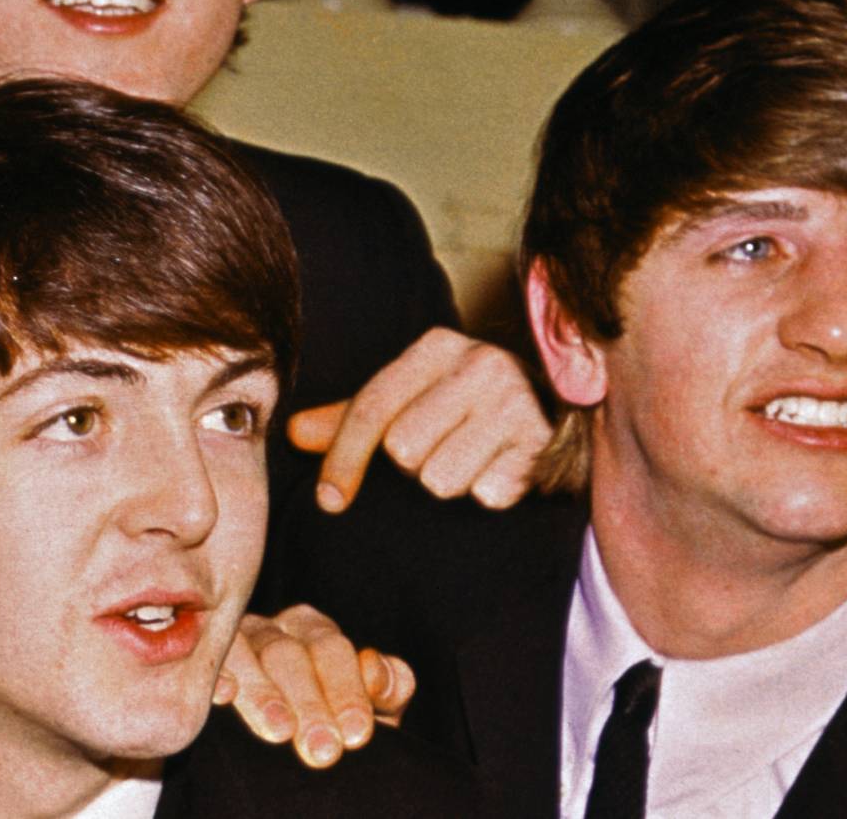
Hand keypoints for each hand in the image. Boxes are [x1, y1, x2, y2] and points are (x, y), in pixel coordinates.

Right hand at [213, 605, 414, 768]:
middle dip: (309, 704)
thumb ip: (388, 688)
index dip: (346, 692)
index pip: (332, 651)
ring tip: (280, 731)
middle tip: (323, 751)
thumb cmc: (333, 720)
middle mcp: (274, 630)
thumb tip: (375, 667)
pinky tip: (224, 695)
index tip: (356, 736)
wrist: (291, 738)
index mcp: (316, 631)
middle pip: (289, 655)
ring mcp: (235, 644)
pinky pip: (207, 663)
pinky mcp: (204, 663)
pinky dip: (218, 676)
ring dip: (263, 694)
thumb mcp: (368, 707)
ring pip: (247, 655)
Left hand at [290, 327, 548, 510]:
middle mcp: (479, 362)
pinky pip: (486, 494)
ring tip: (470, 458)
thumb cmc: (463, 409)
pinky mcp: (543, 443)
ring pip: (441, 477)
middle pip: (402, 449)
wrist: (553, 415)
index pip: (371, 408)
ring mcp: (516, 400)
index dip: (344, 459)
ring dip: (449, 480)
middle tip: (440, 449)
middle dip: (412, 465)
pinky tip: (498, 469)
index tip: (329, 499)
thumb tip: (293, 433)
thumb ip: (350, 418)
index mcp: (437, 346)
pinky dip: (486, 492)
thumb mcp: (407, 401)